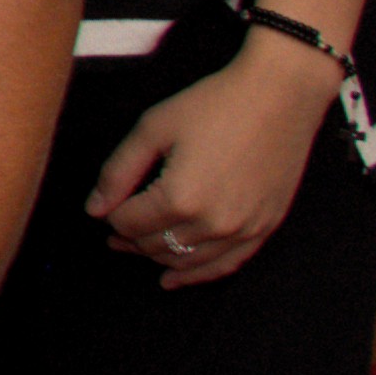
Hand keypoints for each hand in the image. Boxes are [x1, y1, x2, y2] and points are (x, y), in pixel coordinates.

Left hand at [88, 37, 340, 288]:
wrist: (280, 95)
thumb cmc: (216, 104)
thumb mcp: (154, 128)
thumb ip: (118, 172)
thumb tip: (94, 210)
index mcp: (180, 197)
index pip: (128, 223)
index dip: (112, 215)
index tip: (109, 205)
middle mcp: (212, 223)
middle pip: (154, 245)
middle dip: (130, 239)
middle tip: (116, 230)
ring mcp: (242, 230)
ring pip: (185, 261)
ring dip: (157, 256)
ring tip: (138, 247)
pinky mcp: (264, 228)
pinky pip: (225, 265)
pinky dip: (196, 275)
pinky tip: (174, 279)